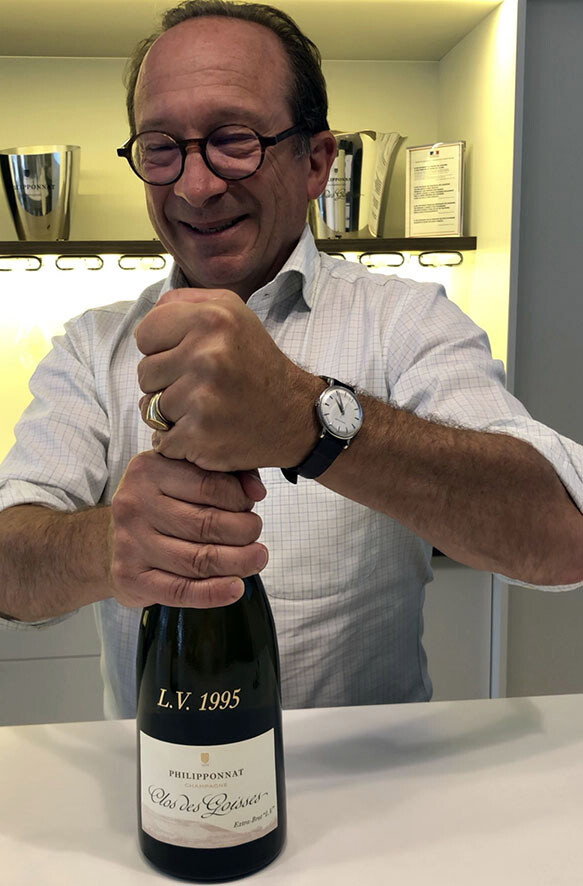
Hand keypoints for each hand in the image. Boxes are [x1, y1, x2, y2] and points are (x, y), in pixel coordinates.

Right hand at [109, 450, 267, 608]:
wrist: (109, 541)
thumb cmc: (158, 506)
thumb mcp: (182, 476)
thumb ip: (224, 474)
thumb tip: (256, 491)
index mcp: (150, 470)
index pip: (209, 485)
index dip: (240, 499)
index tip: (250, 507)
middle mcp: (135, 504)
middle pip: (206, 524)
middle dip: (244, 532)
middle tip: (256, 535)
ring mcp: (130, 542)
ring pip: (197, 559)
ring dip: (237, 562)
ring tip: (256, 558)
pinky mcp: (130, 577)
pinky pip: (179, 590)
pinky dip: (213, 593)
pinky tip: (235, 588)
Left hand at [135, 288, 321, 470]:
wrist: (294, 415)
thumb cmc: (258, 365)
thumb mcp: (233, 313)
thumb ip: (187, 303)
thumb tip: (149, 314)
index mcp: (212, 318)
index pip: (145, 332)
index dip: (160, 348)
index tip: (186, 357)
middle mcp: (208, 354)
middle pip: (145, 373)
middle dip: (166, 382)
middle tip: (201, 386)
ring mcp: (203, 397)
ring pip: (150, 408)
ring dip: (171, 413)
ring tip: (205, 408)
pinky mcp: (200, 434)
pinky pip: (163, 439)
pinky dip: (179, 441)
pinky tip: (206, 431)